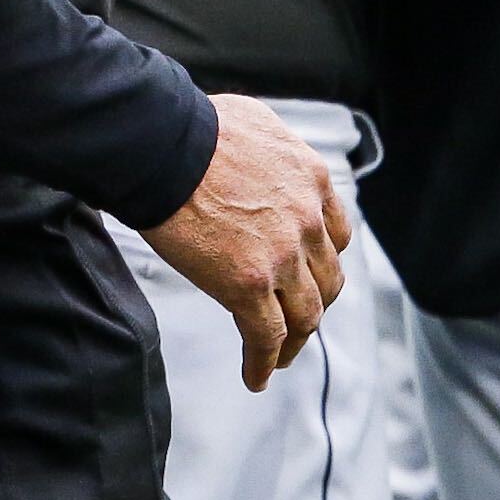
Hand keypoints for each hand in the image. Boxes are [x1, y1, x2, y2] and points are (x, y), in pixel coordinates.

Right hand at [142, 93, 350, 392]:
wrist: (165, 145)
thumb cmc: (195, 127)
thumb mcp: (256, 122)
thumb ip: (273, 148)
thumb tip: (262, 152)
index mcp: (312, 180)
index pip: (335, 236)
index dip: (321, 263)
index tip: (309, 277)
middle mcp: (307, 221)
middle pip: (326, 282)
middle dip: (312, 305)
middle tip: (294, 320)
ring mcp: (282, 257)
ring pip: (304, 317)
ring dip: (294, 343)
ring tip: (277, 358)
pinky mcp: (249, 285)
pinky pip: (266, 337)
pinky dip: (263, 363)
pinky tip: (254, 377)